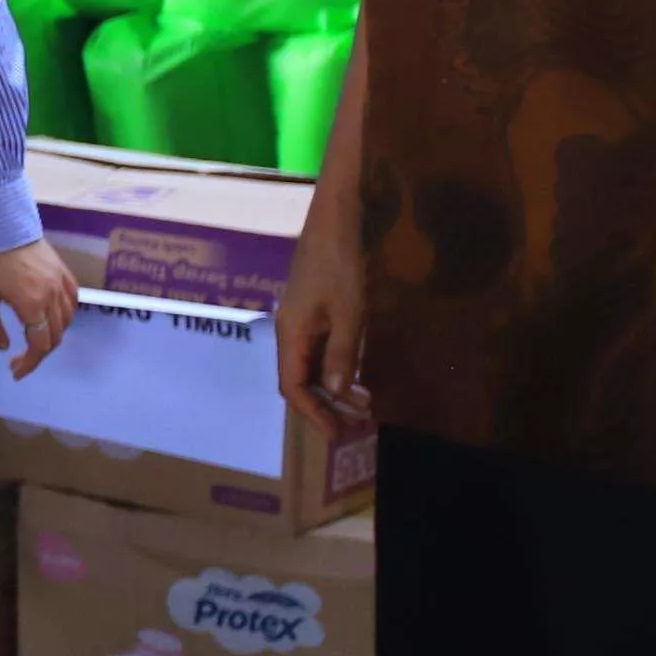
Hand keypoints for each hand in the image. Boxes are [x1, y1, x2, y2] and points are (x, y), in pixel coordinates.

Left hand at [0, 237, 79, 381]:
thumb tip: (4, 347)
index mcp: (31, 304)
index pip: (39, 345)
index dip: (30, 363)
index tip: (15, 372)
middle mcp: (52, 295)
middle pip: (55, 335)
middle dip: (38, 353)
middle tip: (19, 360)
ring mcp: (60, 281)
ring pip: (67, 319)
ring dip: (53, 334)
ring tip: (33, 339)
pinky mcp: (62, 269)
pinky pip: (73, 299)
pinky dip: (66, 314)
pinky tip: (52, 316)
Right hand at [274, 213, 366, 441]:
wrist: (334, 222)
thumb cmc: (339, 265)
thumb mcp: (348, 312)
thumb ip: (342, 353)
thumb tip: (338, 393)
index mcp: (291, 334)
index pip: (292, 386)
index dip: (312, 412)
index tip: (337, 433)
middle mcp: (290, 332)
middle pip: (300, 380)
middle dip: (326, 405)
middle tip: (359, 422)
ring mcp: (301, 322)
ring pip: (311, 367)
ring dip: (334, 388)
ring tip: (365, 403)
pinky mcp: (314, 313)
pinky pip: (320, 351)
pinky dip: (337, 368)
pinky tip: (358, 374)